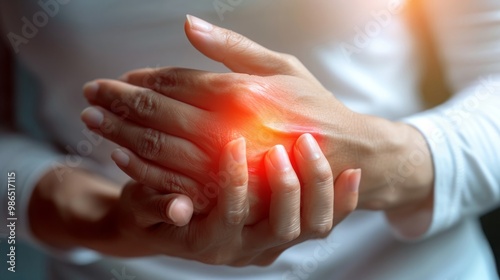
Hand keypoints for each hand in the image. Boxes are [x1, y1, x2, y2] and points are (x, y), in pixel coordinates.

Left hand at [82, 15, 432, 224]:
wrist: (344, 155)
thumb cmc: (313, 106)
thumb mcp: (281, 65)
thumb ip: (232, 48)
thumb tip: (188, 23)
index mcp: (245, 92)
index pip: (179, 81)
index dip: (144, 78)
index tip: (120, 77)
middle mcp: (235, 128)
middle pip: (163, 114)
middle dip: (120, 103)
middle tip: (89, 94)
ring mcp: (232, 164)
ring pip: (164, 148)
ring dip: (122, 134)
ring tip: (93, 122)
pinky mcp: (231, 192)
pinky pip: (179, 181)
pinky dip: (145, 169)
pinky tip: (121, 158)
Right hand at [112, 135, 359, 264]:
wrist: (170, 225)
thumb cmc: (152, 210)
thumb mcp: (142, 208)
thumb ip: (154, 205)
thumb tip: (179, 208)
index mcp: (212, 242)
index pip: (230, 217)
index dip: (233, 182)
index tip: (234, 142)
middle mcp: (248, 248)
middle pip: (282, 228)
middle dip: (284, 186)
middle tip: (280, 148)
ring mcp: (274, 241)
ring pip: (311, 227)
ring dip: (315, 187)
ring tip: (309, 145)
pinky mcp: (291, 228)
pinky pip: (327, 221)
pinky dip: (343, 199)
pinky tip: (350, 171)